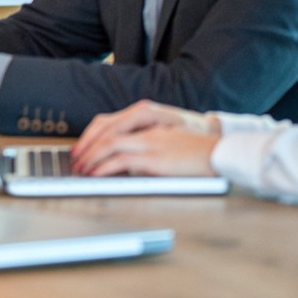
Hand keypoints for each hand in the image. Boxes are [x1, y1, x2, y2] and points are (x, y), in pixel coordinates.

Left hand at [71, 101, 220, 177]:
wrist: (223, 152)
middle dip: (85, 147)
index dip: (91, 135)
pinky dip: (104, 168)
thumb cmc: (198, 149)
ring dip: (91, 157)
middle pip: (105, 131)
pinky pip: (122, 161)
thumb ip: (147, 143)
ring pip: (109, 144)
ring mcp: (151, 143)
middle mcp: (147, 129)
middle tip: (75, 161)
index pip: (109, 122)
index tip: (81, 148)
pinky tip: (96, 175)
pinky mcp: (156, 160)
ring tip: (81, 170)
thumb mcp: (168, 139)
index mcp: (149, 121)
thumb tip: (126, 161)